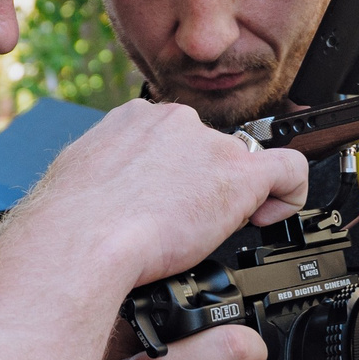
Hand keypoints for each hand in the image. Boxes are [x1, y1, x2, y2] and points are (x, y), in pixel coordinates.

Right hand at [28, 99, 308, 286]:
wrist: (82, 238)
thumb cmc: (70, 223)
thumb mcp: (78, 181)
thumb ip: (104, 176)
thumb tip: (107, 195)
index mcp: (133, 120)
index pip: (172, 139)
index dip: (177, 174)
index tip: (171, 201)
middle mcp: (174, 121)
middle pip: (208, 150)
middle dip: (202, 186)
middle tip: (183, 226)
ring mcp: (208, 144)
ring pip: (241, 162)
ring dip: (231, 196)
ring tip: (209, 232)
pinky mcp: (238, 173)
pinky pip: (288, 170)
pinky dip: (288, 193)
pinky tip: (271, 217)